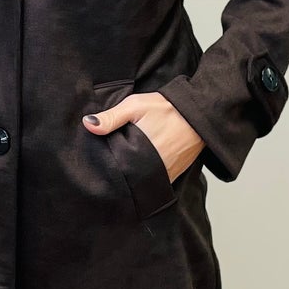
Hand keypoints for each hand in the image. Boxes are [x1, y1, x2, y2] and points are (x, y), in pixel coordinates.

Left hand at [82, 92, 204, 181]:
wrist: (200, 113)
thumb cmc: (167, 108)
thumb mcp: (136, 106)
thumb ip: (112, 117)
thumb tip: (88, 125)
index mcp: (140, 154)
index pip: (116, 170)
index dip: (106, 167)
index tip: (98, 162)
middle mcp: (153, 170)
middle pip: (128, 179)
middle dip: (119, 173)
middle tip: (111, 162)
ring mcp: (165, 175)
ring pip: (141, 182)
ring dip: (133, 175)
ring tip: (125, 164)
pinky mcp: (174, 175)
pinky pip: (155, 180)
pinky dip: (146, 175)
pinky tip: (140, 165)